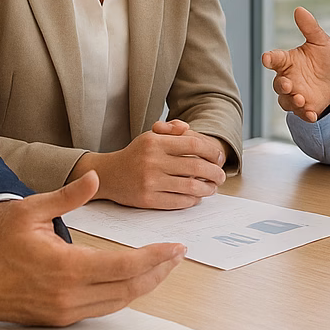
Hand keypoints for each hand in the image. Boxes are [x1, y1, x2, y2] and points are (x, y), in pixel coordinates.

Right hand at [0, 171, 184, 328]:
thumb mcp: (31, 211)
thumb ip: (67, 196)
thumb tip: (95, 178)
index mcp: (69, 267)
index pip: (126, 266)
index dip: (156, 257)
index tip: (176, 247)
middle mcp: (72, 295)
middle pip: (130, 287)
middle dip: (160, 271)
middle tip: (178, 256)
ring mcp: (68, 311)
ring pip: (120, 301)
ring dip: (145, 285)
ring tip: (163, 267)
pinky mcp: (62, 319)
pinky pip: (104, 308)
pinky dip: (124, 294)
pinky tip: (134, 281)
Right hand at [70, 120, 227, 209]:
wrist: (108, 175)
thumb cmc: (135, 155)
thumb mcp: (150, 136)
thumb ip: (170, 130)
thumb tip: (188, 128)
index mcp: (155, 142)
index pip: (193, 145)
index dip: (212, 152)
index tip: (219, 158)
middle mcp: (152, 161)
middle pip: (196, 168)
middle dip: (215, 173)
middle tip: (221, 176)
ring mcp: (150, 182)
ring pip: (191, 187)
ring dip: (207, 188)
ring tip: (212, 188)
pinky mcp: (148, 200)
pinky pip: (179, 201)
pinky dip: (193, 200)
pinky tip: (197, 197)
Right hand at [261, 7, 329, 122]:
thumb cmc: (320, 62)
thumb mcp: (320, 43)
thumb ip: (310, 28)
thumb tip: (299, 9)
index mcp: (286, 62)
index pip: (275, 59)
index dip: (270, 58)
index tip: (266, 58)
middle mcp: (286, 79)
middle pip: (278, 84)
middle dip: (282, 85)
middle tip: (288, 84)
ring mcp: (293, 95)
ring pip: (285, 100)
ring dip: (292, 101)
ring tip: (301, 99)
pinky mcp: (302, 107)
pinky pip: (299, 113)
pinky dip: (304, 114)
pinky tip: (312, 114)